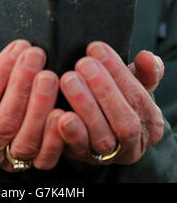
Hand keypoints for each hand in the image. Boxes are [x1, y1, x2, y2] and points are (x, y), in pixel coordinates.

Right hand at [0, 40, 62, 170]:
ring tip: (49, 77)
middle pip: (4, 122)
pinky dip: (55, 136)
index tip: (18, 48)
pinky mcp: (35, 165)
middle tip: (36, 56)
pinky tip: (62, 112)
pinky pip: (46, 157)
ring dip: (40, 106)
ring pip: (26, 140)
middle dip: (21, 85)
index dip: (0, 73)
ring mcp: (10, 162)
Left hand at [58, 41, 164, 164]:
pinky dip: (70, 133)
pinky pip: (78, 151)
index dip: (118, 72)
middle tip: (83, 63)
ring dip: (85, 107)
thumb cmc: (115, 96)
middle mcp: (134, 144)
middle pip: (125, 122)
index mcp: (150, 123)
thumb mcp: (132, 83)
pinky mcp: (84, 160)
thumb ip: (144, 71)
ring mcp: (109, 156)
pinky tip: (59, 114)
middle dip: (103, 89)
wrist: (93, 124)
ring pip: (102, 137)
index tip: (97, 48)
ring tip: (69, 80)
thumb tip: (148, 58)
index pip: (138, 97)